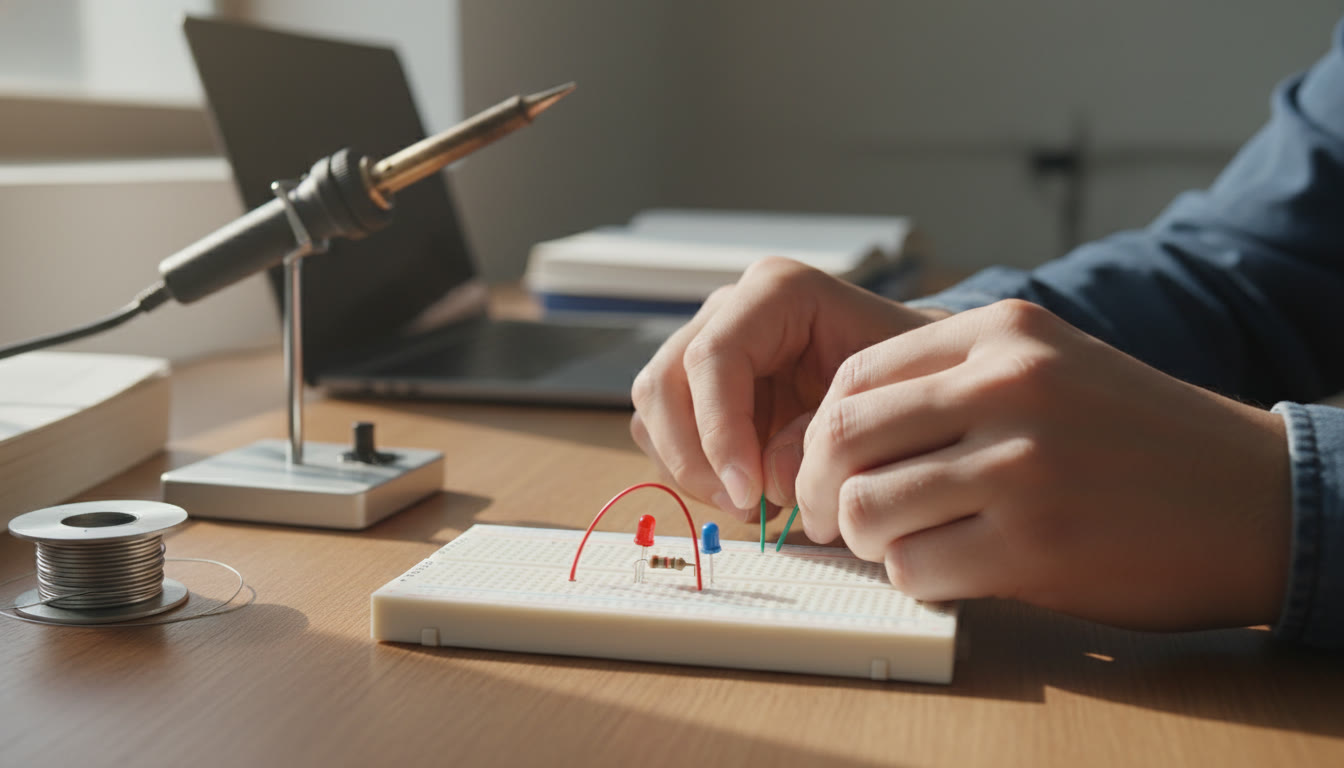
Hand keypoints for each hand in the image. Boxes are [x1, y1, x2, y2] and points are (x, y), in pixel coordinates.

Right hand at [630, 257, 946, 519]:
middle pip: (665, 382)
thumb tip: (764, 478)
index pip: (712, 357)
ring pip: (654, 410)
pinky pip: (664, 431)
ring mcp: (707, 343)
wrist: (914, 380)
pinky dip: (693, 471)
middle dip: (695, 457)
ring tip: (750, 503)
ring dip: (690, 468)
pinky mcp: (699, 385)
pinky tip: (745, 491)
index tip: (746, 493)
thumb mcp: (883, 403)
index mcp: (777, 291)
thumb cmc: (907, 381)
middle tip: (744, 507)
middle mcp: (730, 309)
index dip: (718, 431)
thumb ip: (823, 437)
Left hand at [794, 299, 1291, 629]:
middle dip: (817, 487)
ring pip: (867, 506)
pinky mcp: (1035, 546)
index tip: (827, 466)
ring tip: (898, 543)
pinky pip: (916, 568)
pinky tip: (948, 570)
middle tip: (829, 517)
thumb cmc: (1140, 437)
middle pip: (843, 436)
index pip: (855, 375)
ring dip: (865, 539)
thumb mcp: (1053, 365)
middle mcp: (1008, 387)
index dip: (819, 430)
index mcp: (1005, 332)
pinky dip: (913, 577)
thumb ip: (955, 378)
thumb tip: (840, 425)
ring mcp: (1022, 467)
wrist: (1256, 497)